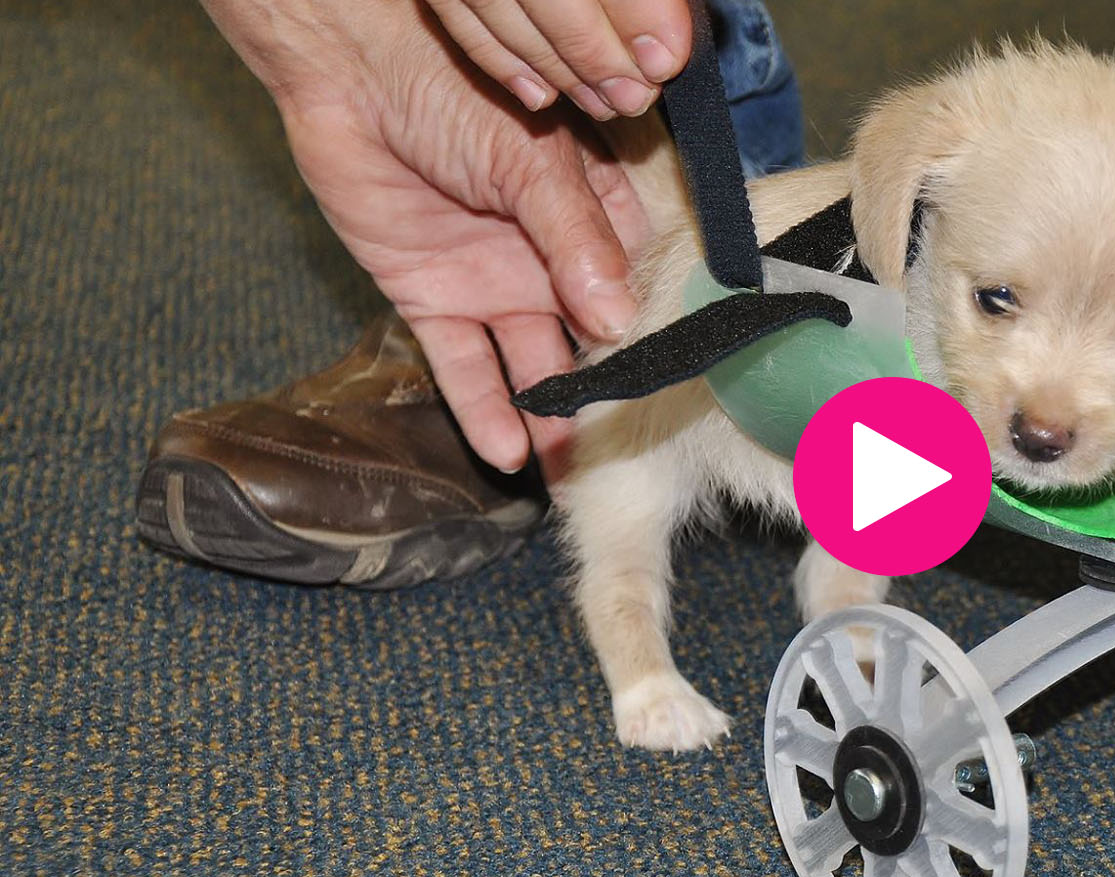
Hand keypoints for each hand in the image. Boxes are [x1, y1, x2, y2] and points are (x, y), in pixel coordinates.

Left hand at [202, 0, 653, 474]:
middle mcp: (551, 256)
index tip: (673, 392)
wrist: (351, 73)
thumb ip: (576, 242)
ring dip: (549, 418)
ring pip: (531, 363)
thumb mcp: (535, 164)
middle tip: (624, 456)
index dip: (654, 338)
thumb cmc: (455, 90)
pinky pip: (463, 365)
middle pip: (588, 340)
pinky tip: (506, 453)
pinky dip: (482, 410)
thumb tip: (618, 319)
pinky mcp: (432, 297)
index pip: (638, 286)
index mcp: (594, 213)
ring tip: (567, 474)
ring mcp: (493, 280)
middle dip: (606, 397)